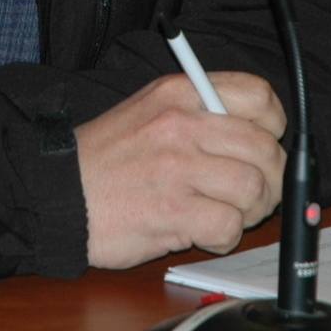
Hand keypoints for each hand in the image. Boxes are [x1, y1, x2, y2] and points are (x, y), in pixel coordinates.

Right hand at [75, 72, 287, 269]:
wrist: (56, 194)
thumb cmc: (105, 158)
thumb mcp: (149, 109)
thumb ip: (200, 111)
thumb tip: (257, 131)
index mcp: (179, 93)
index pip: (258, 96)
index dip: (274, 125)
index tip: (265, 142)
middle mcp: (181, 125)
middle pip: (265, 150)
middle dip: (270, 179)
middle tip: (252, 193)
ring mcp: (177, 169)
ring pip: (255, 190)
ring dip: (250, 211)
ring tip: (226, 214)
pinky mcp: (173, 213)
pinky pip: (230, 227)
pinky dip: (225, 237)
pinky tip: (204, 233)